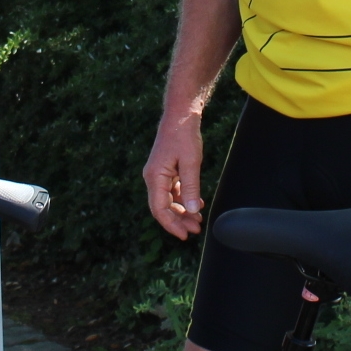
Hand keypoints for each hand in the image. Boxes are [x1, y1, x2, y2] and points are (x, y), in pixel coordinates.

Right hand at [143, 114, 206, 238]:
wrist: (180, 115)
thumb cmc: (184, 135)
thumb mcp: (191, 162)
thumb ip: (191, 187)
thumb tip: (192, 210)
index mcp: (155, 177)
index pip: (159, 209)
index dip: (171, 225)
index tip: (184, 235)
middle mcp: (153, 177)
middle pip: (163, 207)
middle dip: (179, 220)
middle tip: (196, 229)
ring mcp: (159, 174)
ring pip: (168, 200)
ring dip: (182, 211)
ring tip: (198, 220)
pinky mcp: (166, 170)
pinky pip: (172, 190)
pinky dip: (183, 199)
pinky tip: (196, 204)